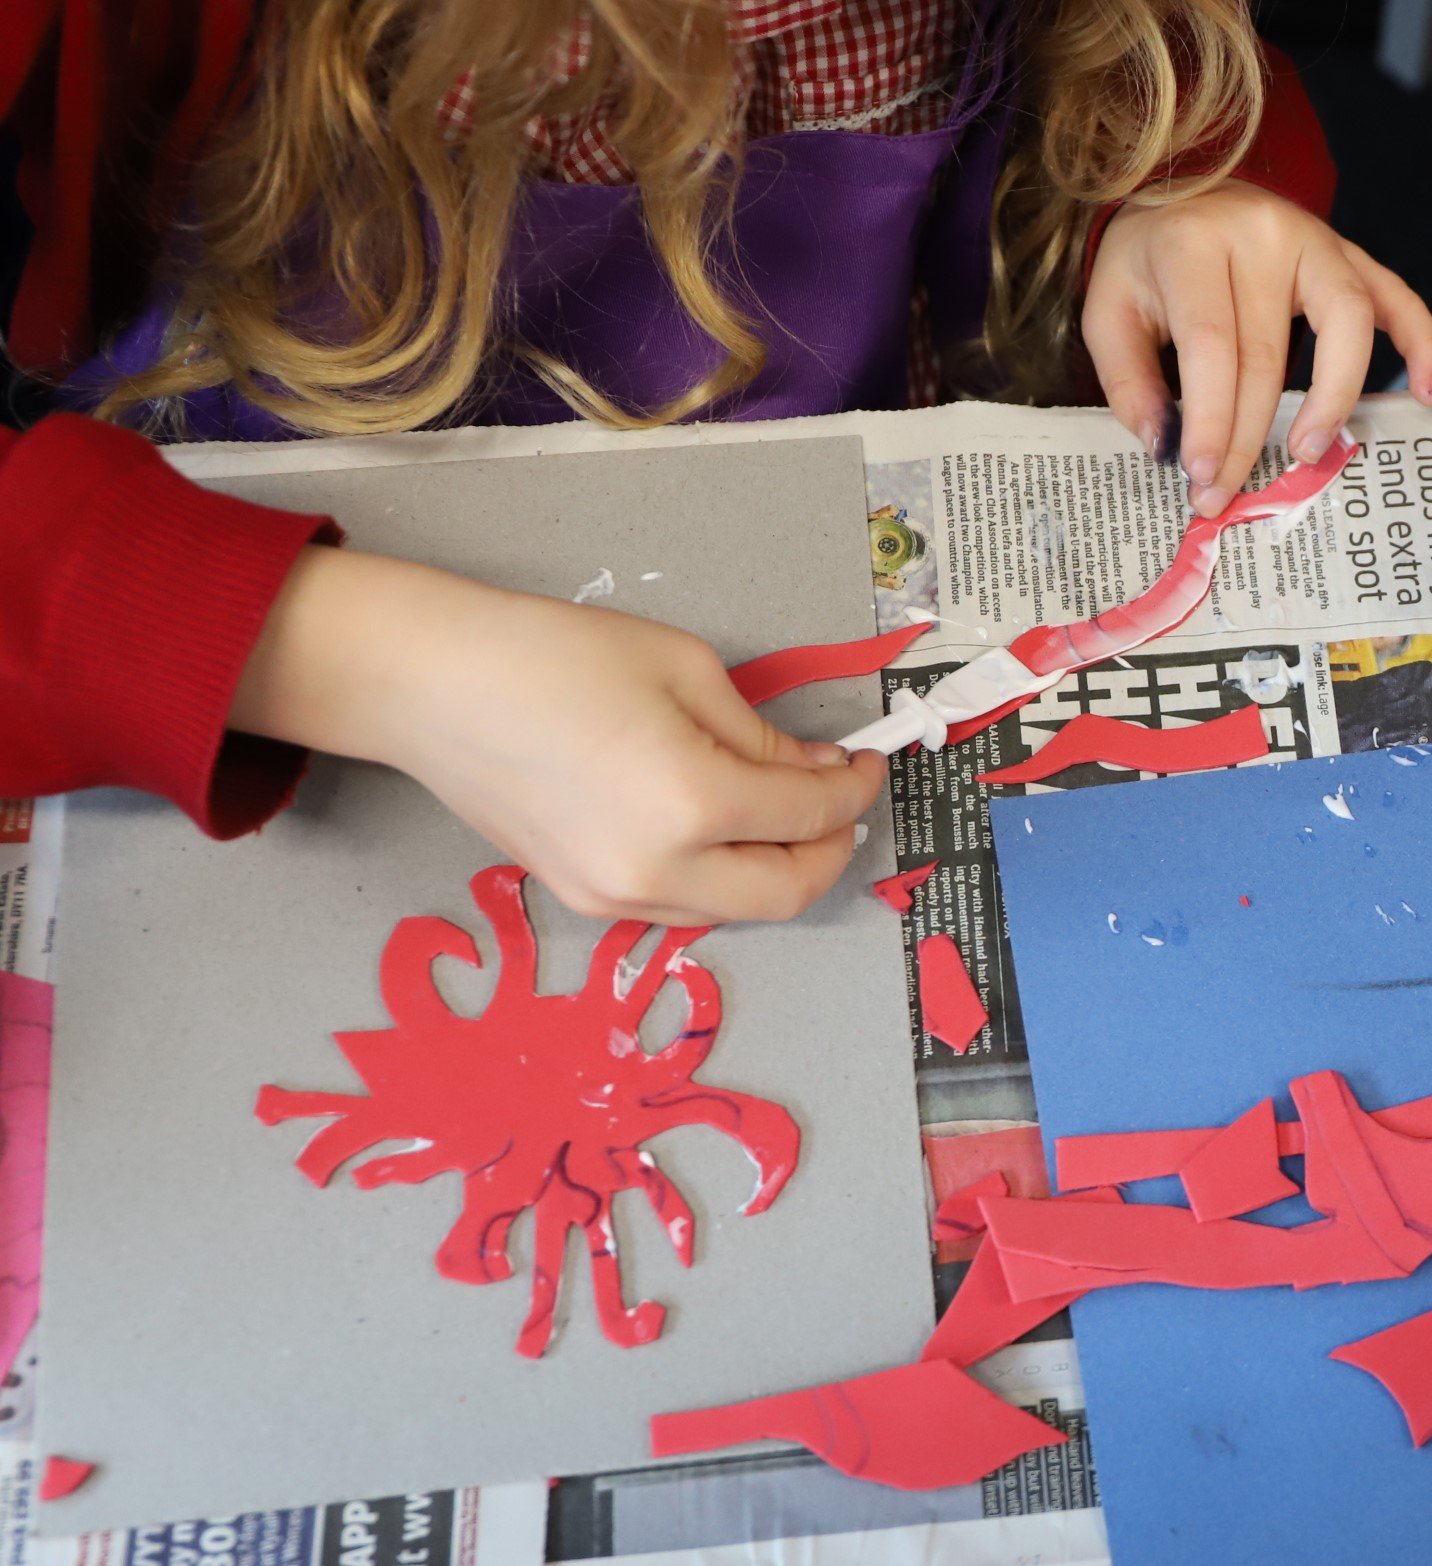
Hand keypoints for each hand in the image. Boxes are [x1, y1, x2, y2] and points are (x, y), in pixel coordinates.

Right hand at [234, 548, 888, 923]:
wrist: (430, 686)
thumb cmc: (552, 656)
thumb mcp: (685, 672)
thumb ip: (760, 737)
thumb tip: (813, 774)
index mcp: (692, 807)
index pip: (808, 817)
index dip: (854, 791)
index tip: (867, 763)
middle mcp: (657, 872)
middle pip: (785, 893)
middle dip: (830, 852)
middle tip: (843, 806)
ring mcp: (613, 897)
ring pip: (734, 909)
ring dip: (777, 870)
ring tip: (788, 814)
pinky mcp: (581, 898)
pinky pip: (681, 906)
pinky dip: (721, 877)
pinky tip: (725, 831)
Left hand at [1083, 184, 1431, 515]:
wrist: (1183, 193)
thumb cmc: (1148, 263)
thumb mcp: (1108, 310)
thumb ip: (1128, 379)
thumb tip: (1164, 446)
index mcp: (1193, 244)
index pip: (1212, 344)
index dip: (1211, 418)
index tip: (1201, 478)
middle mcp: (1263, 234)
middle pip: (1268, 352)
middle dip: (1248, 436)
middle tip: (1227, 495)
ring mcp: (1316, 239)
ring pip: (1346, 322)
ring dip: (1334, 398)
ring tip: (1308, 453)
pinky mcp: (1349, 254)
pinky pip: (1398, 296)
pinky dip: (1422, 343)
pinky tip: (1429, 393)